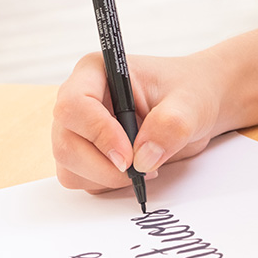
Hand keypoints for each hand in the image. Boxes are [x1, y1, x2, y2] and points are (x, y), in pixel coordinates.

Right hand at [52, 52, 226, 193]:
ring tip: (143, 165)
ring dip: (106, 178)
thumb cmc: (188, 93)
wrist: (191, 111)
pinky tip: (133, 170)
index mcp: (96, 73)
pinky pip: (82, 181)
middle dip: (103, 166)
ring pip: (69, 167)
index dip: (98, 134)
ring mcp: (78, 131)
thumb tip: (142, 159)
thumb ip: (170, 126)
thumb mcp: (189, 104)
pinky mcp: (85, 155)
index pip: (74, 105)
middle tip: (140, 169)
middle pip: (66, 144)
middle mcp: (79, 101)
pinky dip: (108, 184)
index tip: (128, 157)